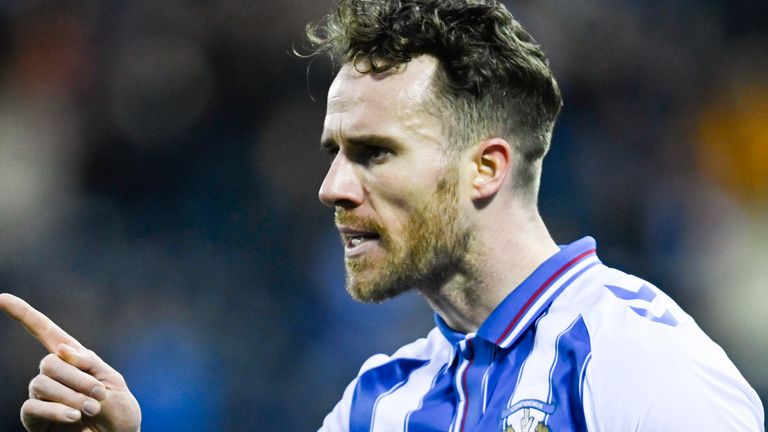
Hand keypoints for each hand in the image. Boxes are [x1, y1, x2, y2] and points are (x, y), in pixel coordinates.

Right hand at [0, 293, 140, 431]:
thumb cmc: (120, 415)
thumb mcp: (114, 384)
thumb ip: (90, 364)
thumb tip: (61, 349)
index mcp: (77, 361)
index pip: (48, 333)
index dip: (25, 315)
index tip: (2, 297)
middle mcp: (55, 376)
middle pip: (49, 362)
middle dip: (76, 378)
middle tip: (97, 395)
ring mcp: (43, 397)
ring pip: (40, 383)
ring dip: (69, 396)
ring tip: (90, 409)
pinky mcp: (35, 419)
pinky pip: (33, 407)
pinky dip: (56, 410)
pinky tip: (74, 418)